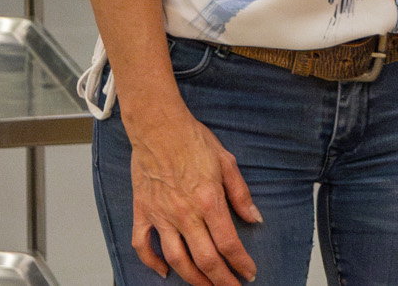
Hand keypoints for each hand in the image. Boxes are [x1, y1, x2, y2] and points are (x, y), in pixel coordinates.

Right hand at [128, 110, 262, 284]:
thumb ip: (241, 194)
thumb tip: (255, 218)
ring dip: (193, 279)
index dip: (241, 264)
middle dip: (221, 280)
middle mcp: (185, 213)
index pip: (229, 244)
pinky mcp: (142, 212)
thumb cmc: (193, 139)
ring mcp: (161, 215)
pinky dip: (151, 263)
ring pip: (176, 260)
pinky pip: (143, 246)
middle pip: (205, 259)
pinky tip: (163, 272)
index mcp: (209, 201)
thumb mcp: (227, 162)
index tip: (249, 273)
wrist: (159, 126)